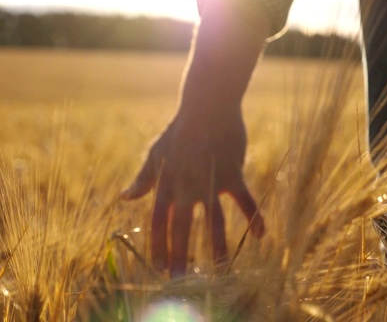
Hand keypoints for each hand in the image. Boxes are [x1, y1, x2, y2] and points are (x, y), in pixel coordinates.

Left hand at [121, 108, 264, 276]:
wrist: (207, 105)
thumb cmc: (179, 131)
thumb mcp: (156, 154)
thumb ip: (143, 179)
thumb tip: (125, 198)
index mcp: (165, 183)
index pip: (157, 222)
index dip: (158, 245)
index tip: (159, 268)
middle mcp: (185, 186)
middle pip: (182, 228)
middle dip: (180, 255)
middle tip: (180, 280)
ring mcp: (209, 180)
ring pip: (214, 221)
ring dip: (217, 246)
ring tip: (220, 270)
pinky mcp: (232, 172)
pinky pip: (244, 200)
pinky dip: (254, 217)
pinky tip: (261, 236)